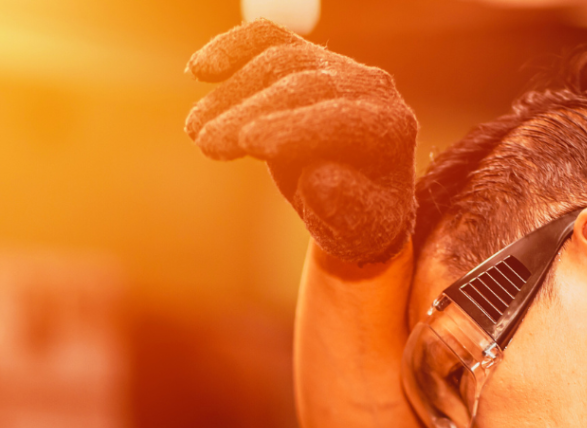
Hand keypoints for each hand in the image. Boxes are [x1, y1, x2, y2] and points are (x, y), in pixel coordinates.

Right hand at [185, 19, 417, 264]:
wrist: (358, 199)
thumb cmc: (358, 219)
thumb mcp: (357, 229)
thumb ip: (344, 208)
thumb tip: (320, 180)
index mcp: (390, 128)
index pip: (340, 120)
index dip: (293, 129)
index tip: (248, 143)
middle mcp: (372, 88)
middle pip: (303, 87)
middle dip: (250, 113)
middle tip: (206, 144)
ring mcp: (339, 66)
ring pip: (278, 63)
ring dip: (230, 95)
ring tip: (196, 132)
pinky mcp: (308, 57)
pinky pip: (268, 40)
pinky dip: (232, 48)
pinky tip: (199, 70)